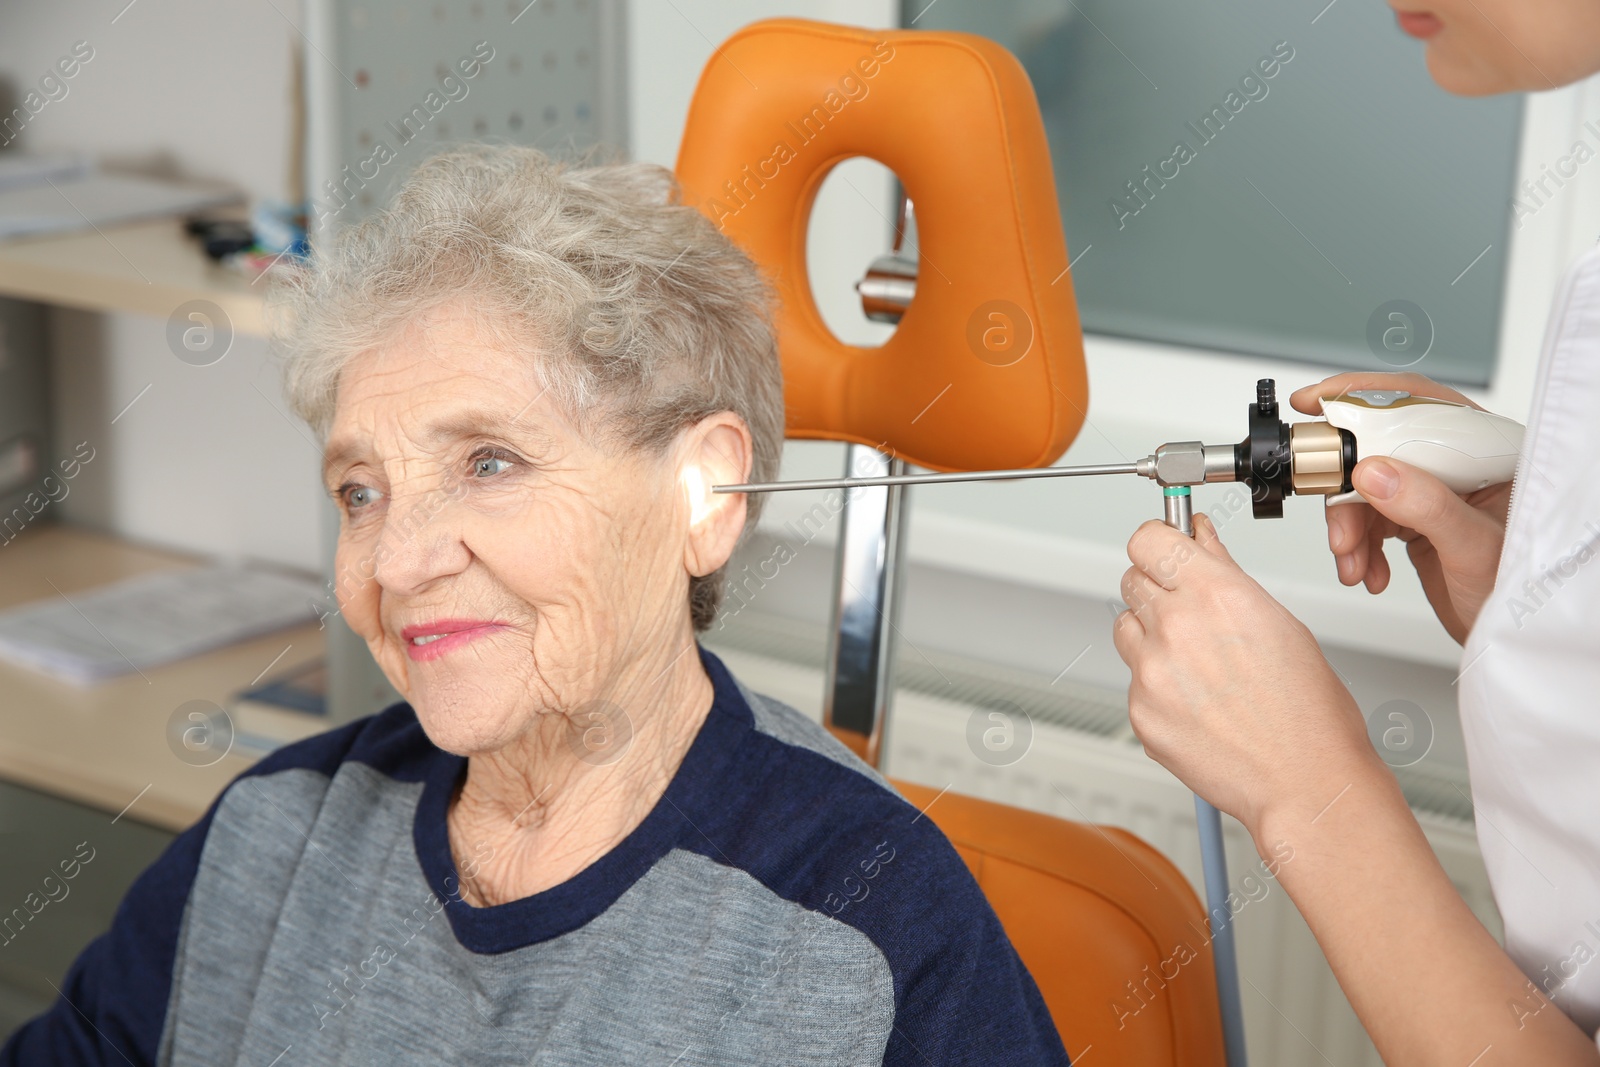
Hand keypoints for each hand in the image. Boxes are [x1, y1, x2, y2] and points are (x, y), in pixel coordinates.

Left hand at [1112, 514, 1381, 836]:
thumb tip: (1200, 536)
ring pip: (1126, 627)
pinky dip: (1156, 683)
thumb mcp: (1280, 622)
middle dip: (1158, 588)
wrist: (1304, 783)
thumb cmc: (1308, 713)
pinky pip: (1133, 678)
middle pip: (1131, 579)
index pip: (1148, 539)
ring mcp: (1153, 672)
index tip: (1166, 549)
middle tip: (1190, 612)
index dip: (1158, 542)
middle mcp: (1177, 628)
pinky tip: (1196, 700)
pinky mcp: (1140, 711)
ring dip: (1151, 634)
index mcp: (1216, 595)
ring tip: (1197, 662)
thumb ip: (1225, 573)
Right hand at [1290, 372, 1510, 644]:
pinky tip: (1368, 571)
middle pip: (1378, 450)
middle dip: (1345, 491)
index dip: (1361, 398)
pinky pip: (1367, 522)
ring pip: (1365, 490)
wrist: (1511, 638)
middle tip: (1334, 519)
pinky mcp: (1413, 521)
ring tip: (1353, 560)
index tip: (1317, 405)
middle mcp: (1454, 467)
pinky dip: (1357, 548)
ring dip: (1348, 529)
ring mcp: (1432, 494)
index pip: (1416, 405)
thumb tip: (1373, 472)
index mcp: (1482, 452)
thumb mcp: (1473, 546)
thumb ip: (1425, 506)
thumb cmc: (1514, 591)